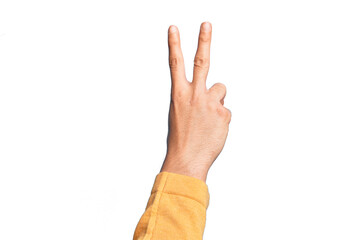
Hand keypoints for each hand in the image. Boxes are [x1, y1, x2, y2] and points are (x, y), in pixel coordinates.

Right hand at [160, 22, 231, 181]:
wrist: (187, 160)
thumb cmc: (182, 139)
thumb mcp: (180, 114)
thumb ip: (193, 99)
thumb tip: (212, 93)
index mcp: (179, 95)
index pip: (176, 64)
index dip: (174, 44)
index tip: (174, 29)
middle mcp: (194, 95)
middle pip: (201, 61)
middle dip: (203, 40)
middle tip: (206, 24)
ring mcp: (210, 103)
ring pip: (221, 90)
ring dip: (217, 100)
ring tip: (209, 117)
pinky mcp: (223, 113)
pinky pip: (226, 110)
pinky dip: (221, 118)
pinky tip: (214, 129)